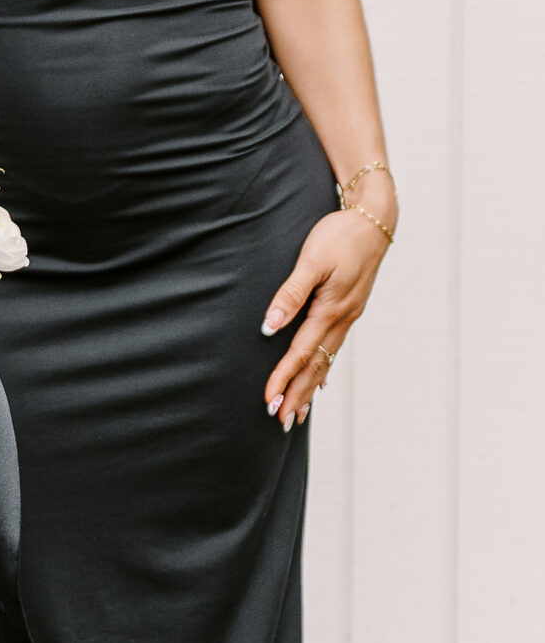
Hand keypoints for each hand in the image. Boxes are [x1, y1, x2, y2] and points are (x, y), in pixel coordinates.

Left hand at [262, 203, 393, 428]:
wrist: (374, 221)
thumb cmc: (340, 235)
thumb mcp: (312, 259)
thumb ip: (290, 293)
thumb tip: (270, 326)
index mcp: (331, 310)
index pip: (301, 353)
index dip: (283, 378)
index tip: (268, 401)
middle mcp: (342, 319)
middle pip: (316, 366)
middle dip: (298, 394)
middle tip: (282, 421)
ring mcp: (348, 316)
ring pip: (326, 359)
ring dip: (310, 386)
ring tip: (298, 411)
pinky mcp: (349, 308)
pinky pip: (335, 347)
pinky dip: (325, 367)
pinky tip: (322, 380)